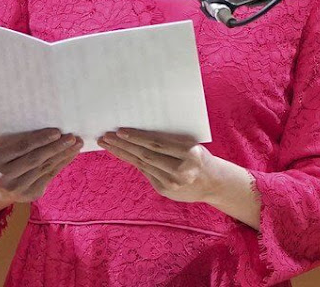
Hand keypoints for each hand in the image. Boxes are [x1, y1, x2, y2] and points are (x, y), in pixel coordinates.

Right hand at [0, 128, 83, 203]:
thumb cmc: (3, 159)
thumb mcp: (3, 148)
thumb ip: (20, 140)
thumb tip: (51, 129)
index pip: (21, 147)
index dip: (40, 139)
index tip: (57, 132)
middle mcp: (2, 177)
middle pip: (35, 159)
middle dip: (56, 147)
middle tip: (72, 137)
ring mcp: (16, 189)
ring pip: (44, 168)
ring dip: (63, 155)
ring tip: (76, 144)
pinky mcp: (29, 195)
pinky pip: (49, 176)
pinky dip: (62, 163)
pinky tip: (70, 154)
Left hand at [97, 128, 219, 203]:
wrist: (212, 182)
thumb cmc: (199, 155)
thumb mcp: (190, 144)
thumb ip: (170, 139)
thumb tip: (140, 130)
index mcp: (189, 153)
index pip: (157, 144)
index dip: (137, 137)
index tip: (120, 130)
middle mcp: (180, 170)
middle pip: (146, 155)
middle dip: (123, 145)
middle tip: (106, 136)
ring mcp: (171, 183)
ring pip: (142, 164)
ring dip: (123, 153)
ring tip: (108, 144)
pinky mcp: (164, 190)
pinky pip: (145, 172)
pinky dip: (133, 161)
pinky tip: (121, 153)